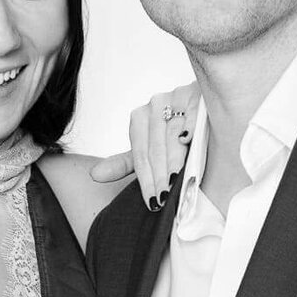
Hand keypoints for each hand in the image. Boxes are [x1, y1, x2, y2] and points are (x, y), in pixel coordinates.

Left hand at [90, 82, 198, 207]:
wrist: (202, 106)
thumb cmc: (177, 133)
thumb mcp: (149, 148)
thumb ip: (124, 162)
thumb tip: (94, 175)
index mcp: (140, 117)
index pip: (140, 155)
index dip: (146, 180)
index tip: (153, 203)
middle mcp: (155, 105)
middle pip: (155, 148)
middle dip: (159, 177)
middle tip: (163, 199)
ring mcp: (175, 96)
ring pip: (171, 135)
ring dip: (173, 161)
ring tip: (175, 182)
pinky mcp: (196, 93)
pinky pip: (190, 113)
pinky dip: (189, 127)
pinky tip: (187, 141)